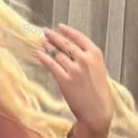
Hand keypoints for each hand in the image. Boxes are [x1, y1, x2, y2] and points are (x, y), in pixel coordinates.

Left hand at [34, 23, 112, 137]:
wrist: (97, 111)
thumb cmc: (98, 91)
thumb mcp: (99, 69)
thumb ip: (87, 57)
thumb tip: (70, 47)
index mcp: (95, 54)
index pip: (79, 37)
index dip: (67, 31)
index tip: (59, 27)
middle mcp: (85, 60)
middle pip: (66, 43)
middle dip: (53, 36)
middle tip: (45, 32)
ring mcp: (74, 70)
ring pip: (57, 53)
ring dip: (47, 47)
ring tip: (41, 44)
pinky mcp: (65, 80)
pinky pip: (51, 65)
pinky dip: (43, 58)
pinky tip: (38, 54)